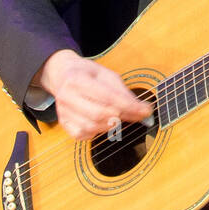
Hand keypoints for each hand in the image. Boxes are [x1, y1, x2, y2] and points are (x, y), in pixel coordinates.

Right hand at [37, 48, 152, 141]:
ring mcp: (63, 112)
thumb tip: (143, 111)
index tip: (146, 110)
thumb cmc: (88, 74)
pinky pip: (83, 135)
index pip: (107, 96)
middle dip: (122, 116)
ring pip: (92, 126)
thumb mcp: (107, 75)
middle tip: (135, 114)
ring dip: (111, 125)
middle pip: (99, 114)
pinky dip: (97, 131)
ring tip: (119, 116)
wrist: (63, 75)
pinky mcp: (64, 123)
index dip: (129, 106)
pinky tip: (103, 122)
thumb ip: (124, 93)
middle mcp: (66, 96)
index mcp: (77, 79)